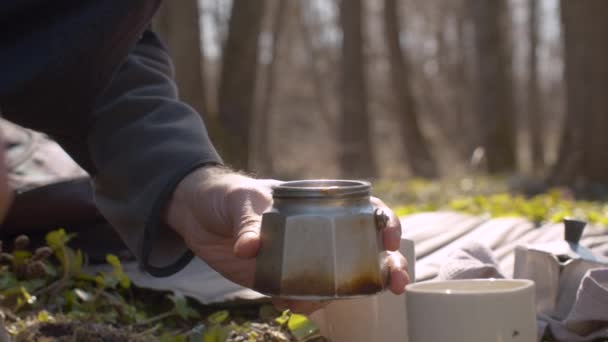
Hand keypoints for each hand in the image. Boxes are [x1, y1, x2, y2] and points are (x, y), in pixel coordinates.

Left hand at [166, 166, 408, 312]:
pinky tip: (291, 303)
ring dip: (348, 294)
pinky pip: (305, 297)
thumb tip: (250, 247)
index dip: (386, 224)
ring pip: (341, 279)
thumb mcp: (241, 200)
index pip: (366, 211)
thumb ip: (249, 220)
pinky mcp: (282, 280)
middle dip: (389, 268)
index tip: (388, 240)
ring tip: (333, 301)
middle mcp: (320, 234)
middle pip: (366, 251)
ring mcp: (304, 259)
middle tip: (397, 283)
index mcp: (320, 205)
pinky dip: (305, 304)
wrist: (197, 215)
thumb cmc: (228, 195)